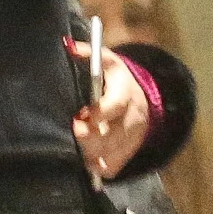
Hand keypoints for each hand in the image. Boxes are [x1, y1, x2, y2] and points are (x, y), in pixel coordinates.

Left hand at [71, 52, 149, 181]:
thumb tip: (69, 46)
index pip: (115, 106)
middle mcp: (132, 117)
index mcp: (125, 94)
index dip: (98, 114)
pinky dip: (99, 167)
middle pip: (112, 135)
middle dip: (90, 138)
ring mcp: (132, 137)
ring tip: (77, 147)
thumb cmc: (116, 80)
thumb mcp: (107, 63)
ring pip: (112, 154)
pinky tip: (88, 160)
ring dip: (92, 154)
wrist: (143, 99)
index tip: (79, 116)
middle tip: (75, 133)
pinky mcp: (129, 152)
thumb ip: (89, 53)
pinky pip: (114, 167)